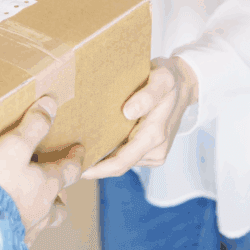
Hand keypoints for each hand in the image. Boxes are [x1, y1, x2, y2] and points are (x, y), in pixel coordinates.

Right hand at [0, 96, 85, 246]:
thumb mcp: (14, 145)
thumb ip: (33, 125)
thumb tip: (51, 103)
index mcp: (49, 183)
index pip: (72, 169)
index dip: (77, 157)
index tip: (80, 149)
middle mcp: (44, 207)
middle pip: (61, 202)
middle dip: (61, 193)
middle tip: (55, 183)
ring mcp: (30, 226)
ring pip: (45, 220)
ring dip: (43, 211)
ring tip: (33, 204)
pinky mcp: (11, 240)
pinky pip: (24, 235)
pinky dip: (23, 227)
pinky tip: (12, 222)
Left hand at [81, 56, 197, 179]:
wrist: (184, 84)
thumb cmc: (169, 80)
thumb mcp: (162, 80)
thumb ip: (148, 96)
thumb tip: (129, 112)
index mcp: (154, 136)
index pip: (121, 162)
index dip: (97, 169)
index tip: (75, 167)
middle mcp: (154, 150)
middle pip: (117, 165)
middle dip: (93, 166)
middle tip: (65, 160)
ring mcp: (152, 153)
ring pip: (121, 161)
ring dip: (101, 159)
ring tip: (74, 150)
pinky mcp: (149, 151)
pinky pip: (126, 155)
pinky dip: (110, 152)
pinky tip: (94, 142)